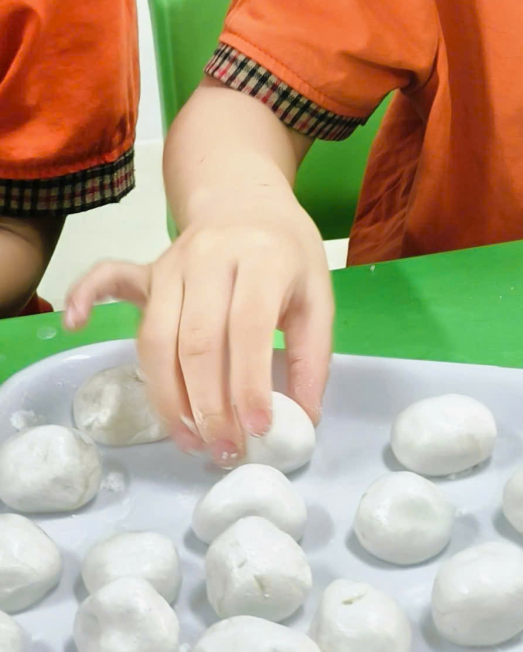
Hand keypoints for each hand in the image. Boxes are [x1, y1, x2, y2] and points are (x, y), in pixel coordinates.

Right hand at [62, 198, 333, 462]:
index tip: (256, 430)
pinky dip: (86, 296)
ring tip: (190, 439)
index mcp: (262, 258)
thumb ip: (312, 355)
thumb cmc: (286, 254)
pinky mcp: (147, 269)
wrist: (248, 202)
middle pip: (197, 341)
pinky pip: (108, 278)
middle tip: (223, 449)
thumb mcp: (317, 295)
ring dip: (167, 397)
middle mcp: (211, 257)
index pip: (247, 328)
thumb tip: (304, 419)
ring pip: (156, 337)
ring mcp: (172, 262)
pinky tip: (75, 324)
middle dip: (207, 406)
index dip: (248, 384)